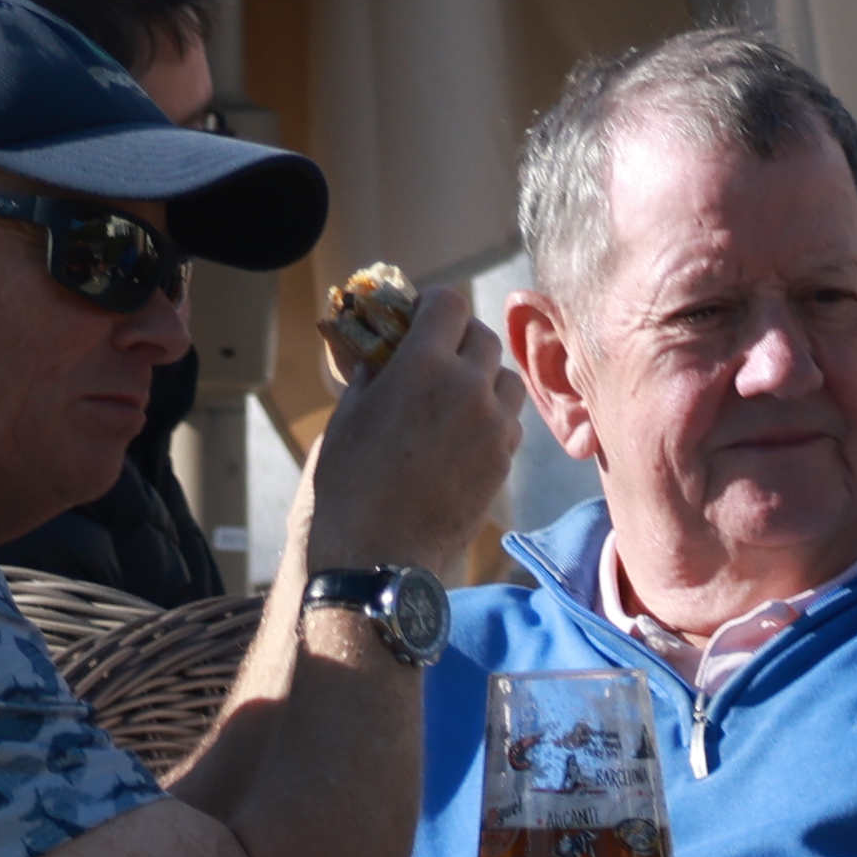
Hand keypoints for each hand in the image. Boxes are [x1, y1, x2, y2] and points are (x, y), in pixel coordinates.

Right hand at [306, 292, 526, 576]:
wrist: (377, 553)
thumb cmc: (348, 484)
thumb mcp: (348, 415)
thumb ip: (373, 373)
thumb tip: (384, 353)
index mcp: (422, 365)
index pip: (450, 303)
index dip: (435, 304)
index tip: (423, 314)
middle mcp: (467, 387)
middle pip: (483, 336)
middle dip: (460, 339)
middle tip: (439, 355)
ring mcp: (493, 426)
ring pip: (506, 379)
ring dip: (484, 378)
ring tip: (455, 398)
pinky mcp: (504, 460)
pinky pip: (509, 421)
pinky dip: (492, 418)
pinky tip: (463, 435)